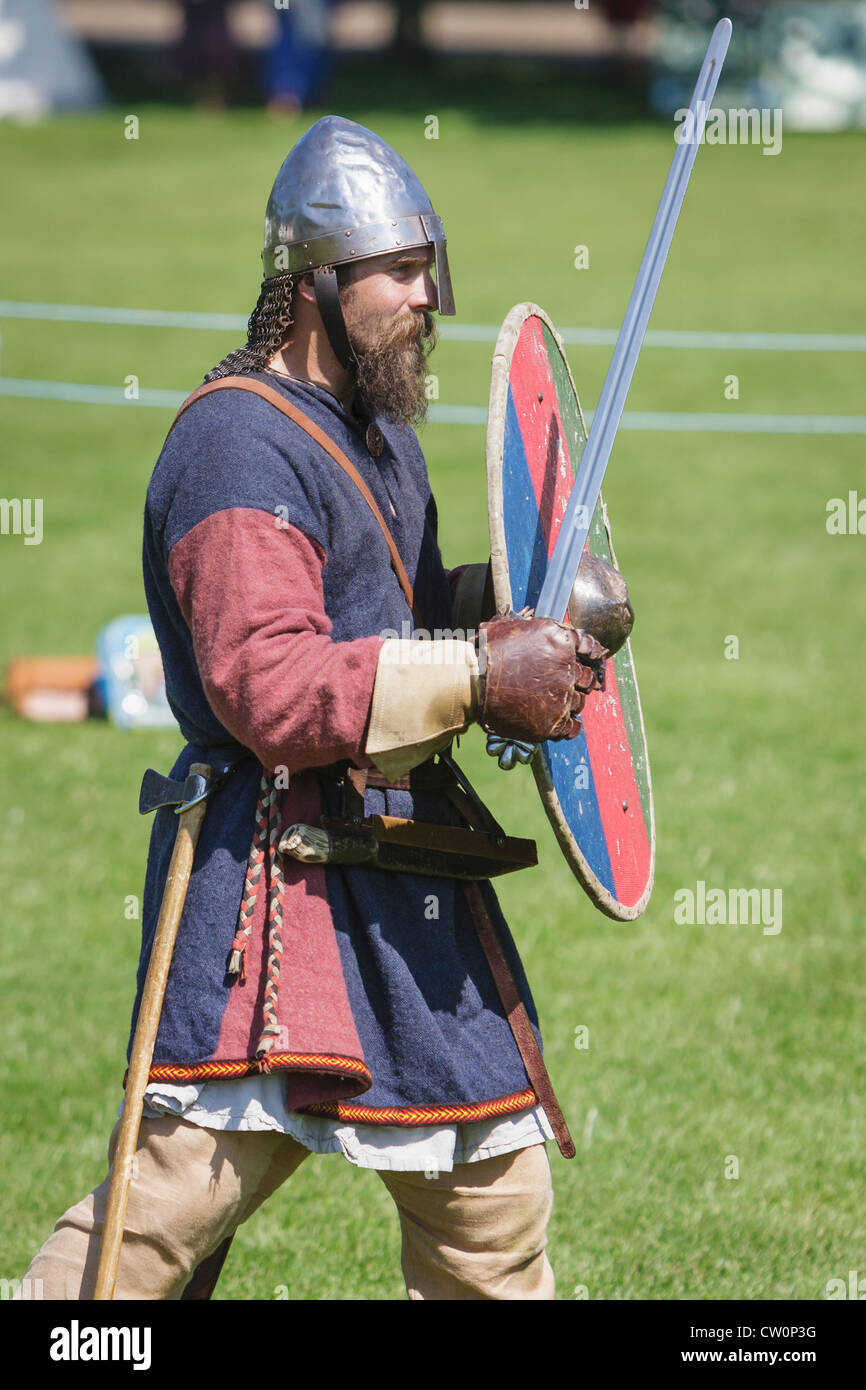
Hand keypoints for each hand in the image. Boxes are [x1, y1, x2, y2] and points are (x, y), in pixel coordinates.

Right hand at [476, 610, 606, 744]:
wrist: (473, 681)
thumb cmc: (487, 651)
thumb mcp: (514, 625)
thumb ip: (535, 627)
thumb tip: (541, 625)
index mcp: (561, 642)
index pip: (589, 647)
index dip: (592, 653)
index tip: (594, 658)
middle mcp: (568, 669)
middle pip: (586, 678)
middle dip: (583, 681)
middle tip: (579, 685)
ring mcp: (562, 697)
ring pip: (579, 702)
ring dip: (573, 702)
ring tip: (559, 703)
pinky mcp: (553, 722)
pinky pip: (572, 727)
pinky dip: (570, 726)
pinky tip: (564, 725)